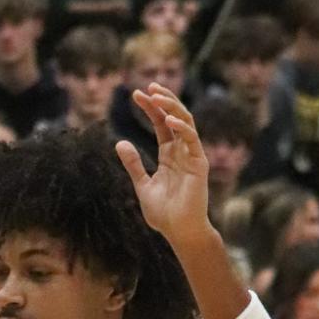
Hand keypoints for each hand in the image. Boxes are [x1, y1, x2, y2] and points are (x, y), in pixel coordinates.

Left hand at [116, 86, 208, 247]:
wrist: (179, 232)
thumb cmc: (164, 213)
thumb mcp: (142, 185)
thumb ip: (133, 164)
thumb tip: (119, 142)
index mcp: (169, 155)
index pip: (160, 123)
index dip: (150, 107)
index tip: (136, 94)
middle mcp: (182, 151)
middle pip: (174, 116)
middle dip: (162, 99)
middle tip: (148, 87)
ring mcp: (192, 155)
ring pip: (186, 122)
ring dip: (172, 106)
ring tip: (156, 96)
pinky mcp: (199, 164)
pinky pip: (192, 139)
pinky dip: (181, 127)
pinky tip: (168, 119)